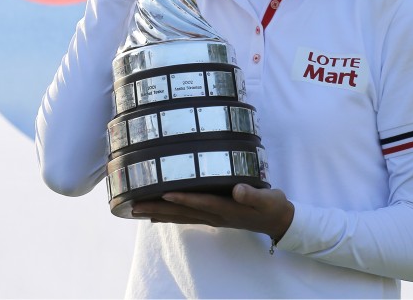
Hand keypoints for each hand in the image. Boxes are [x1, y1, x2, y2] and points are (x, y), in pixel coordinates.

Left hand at [131, 184, 294, 241]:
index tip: (163, 193)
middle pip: (182, 212)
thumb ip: (253, 195)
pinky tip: (157, 215)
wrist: (278, 221)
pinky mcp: (213, 216)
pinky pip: (186, 217)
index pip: (200, 202)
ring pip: (180, 215)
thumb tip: (238, 190)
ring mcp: (212, 217)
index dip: (182, 198)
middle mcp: (215, 215)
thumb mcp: (268, 199)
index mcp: (226, 208)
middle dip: (158, 208)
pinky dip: (170, 215)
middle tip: (134, 205)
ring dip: (158, 212)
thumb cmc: (272, 206)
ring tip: (137, 210)